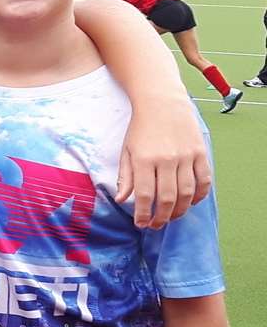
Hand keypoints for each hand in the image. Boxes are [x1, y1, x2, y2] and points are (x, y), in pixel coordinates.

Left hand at [117, 97, 209, 227]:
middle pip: (168, 198)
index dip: (143, 213)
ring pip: (187, 192)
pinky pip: (204, 180)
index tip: (141, 223)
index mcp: (144, 160)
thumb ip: (125, 176)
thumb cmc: (140, 128)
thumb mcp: (126, 151)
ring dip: (180, 210)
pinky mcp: (200, 152)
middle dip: (162, 217)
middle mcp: (166, 159)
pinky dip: (199, 195)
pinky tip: (191, 202)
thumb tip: (122, 199)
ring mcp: (186, 156)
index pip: (145, 195)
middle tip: (156, 225)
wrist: (162, 102)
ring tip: (171, 217)